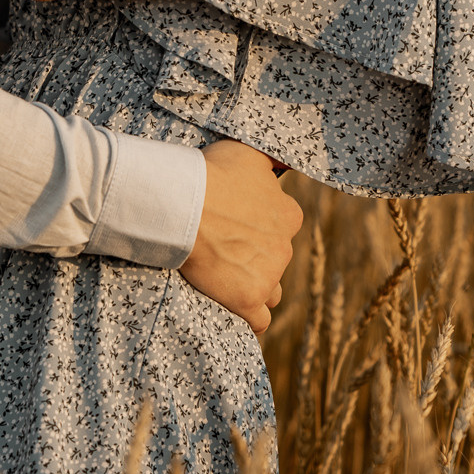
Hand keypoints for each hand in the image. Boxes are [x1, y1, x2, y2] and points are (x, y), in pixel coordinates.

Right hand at [179, 141, 303, 335]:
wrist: (184, 204)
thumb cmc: (212, 174)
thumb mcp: (247, 153)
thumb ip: (269, 159)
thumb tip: (282, 161)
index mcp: (288, 214)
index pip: (284, 225)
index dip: (262, 225)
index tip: (238, 223)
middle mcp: (285, 246)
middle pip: (275, 257)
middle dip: (256, 255)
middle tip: (224, 246)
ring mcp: (268, 275)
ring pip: (271, 289)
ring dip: (256, 285)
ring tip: (228, 278)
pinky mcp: (247, 299)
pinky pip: (259, 320)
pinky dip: (250, 317)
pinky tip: (236, 309)